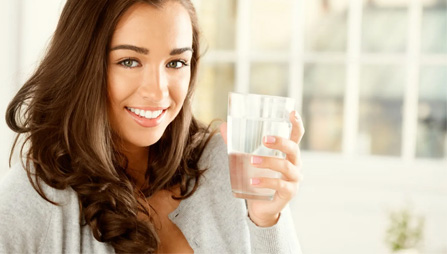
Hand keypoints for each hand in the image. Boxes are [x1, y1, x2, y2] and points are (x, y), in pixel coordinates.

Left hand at [220, 111, 304, 226]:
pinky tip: (253, 181)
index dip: (297, 124)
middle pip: (293, 149)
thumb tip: (223, 126)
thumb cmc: (258, 177)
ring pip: (286, 166)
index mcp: (288, 152)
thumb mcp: (248, 159)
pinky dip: (266, 182)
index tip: (292, 113)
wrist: (261, 206)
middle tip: (264, 139)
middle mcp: (295, 164)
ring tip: (252, 161)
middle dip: (281, 142)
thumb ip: (237, 144)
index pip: (297, 136)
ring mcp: (294, 179)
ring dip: (269, 162)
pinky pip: (280, 185)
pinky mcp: (289, 193)